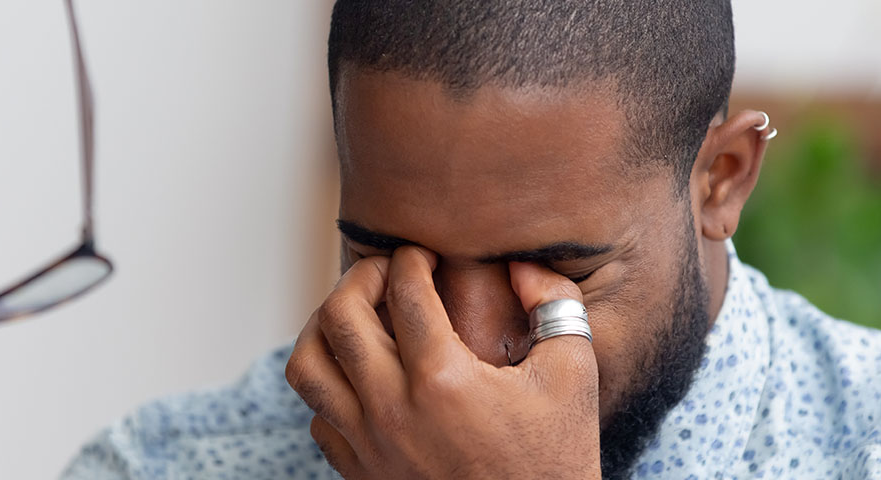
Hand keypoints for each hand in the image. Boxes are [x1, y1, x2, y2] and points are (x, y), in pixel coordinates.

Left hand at [286, 246, 599, 478]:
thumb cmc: (555, 456)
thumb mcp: (573, 373)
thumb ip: (555, 304)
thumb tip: (519, 263)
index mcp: (444, 379)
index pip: (403, 290)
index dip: (410, 258)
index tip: (422, 255)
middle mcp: (394, 410)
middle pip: (340, 316)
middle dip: (360, 276)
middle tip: (385, 272)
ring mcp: (370, 445)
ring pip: (307, 366)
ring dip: (323, 329)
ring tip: (354, 317)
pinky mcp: (361, 474)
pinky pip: (318, 417)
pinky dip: (330, 388)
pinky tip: (362, 377)